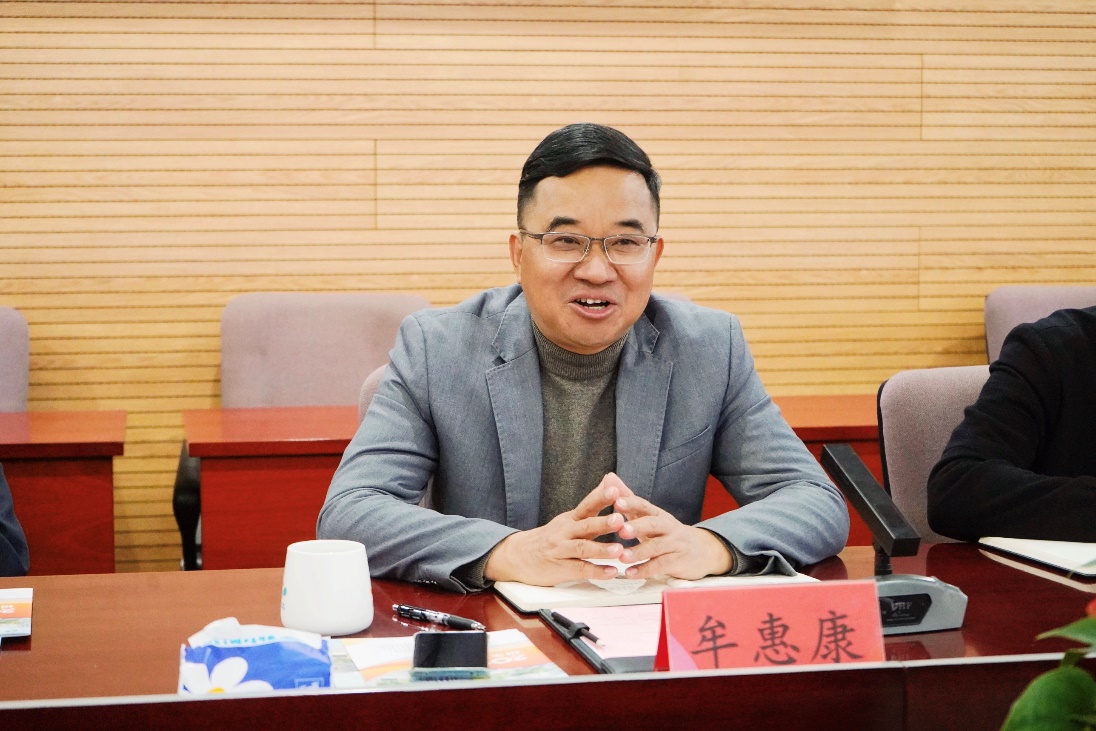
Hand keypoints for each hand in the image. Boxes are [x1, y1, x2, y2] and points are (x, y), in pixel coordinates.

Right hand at [484, 473, 635, 585]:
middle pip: (585, 526)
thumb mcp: (568, 519)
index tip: (617, 491)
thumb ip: (591, 504)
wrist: (516, 555)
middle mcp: (565, 532)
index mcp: (570, 519)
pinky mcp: (559, 569)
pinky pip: (579, 569)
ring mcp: (561, 550)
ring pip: (582, 548)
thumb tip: (610, 479)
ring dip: (601, 550)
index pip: (587, 505)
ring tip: (619, 550)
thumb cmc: (549, 538)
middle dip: (603, 523)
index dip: (601, 498)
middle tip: (620, 520)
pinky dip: (596, 571)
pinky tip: (611, 572)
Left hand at [613, 494, 732, 579]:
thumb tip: (609, 477)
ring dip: (639, 552)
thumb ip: (628, 498)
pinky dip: (645, 570)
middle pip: (653, 524)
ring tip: (622, 556)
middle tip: (621, 530)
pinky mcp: (678, 562)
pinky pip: (660, 566)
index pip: (644, 505)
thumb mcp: (648, 515)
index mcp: (657, 514)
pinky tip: (630, 573)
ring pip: (657, 547)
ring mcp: (674, 544)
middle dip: (637, 526)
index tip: (616, 501)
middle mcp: (667, 526)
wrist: (702, 550)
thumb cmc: (666, 531)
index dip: (631, 503)